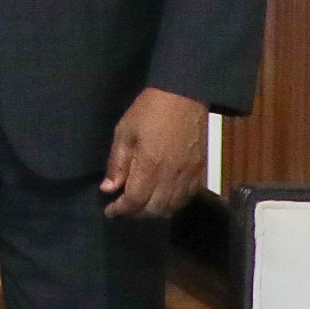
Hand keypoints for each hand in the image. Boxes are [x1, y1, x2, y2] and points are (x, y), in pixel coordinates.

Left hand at [101, 87, 209, 218]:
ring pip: (173, 206)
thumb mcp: (124, 133)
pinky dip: (173, 203)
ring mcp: (190, 174)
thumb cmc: (149, 110)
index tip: (109, 211)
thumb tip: (109, 189)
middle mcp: (172, 175)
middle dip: (136, 213)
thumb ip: (117, 164)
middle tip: (123, 208)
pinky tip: (162, 197)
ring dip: (155, 211)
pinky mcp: (201, 170)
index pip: (135, 200)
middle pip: (155, 208)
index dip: (121, 210)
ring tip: (140, 205)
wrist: (186, 95)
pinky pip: (188, 197)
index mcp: (151, 166)